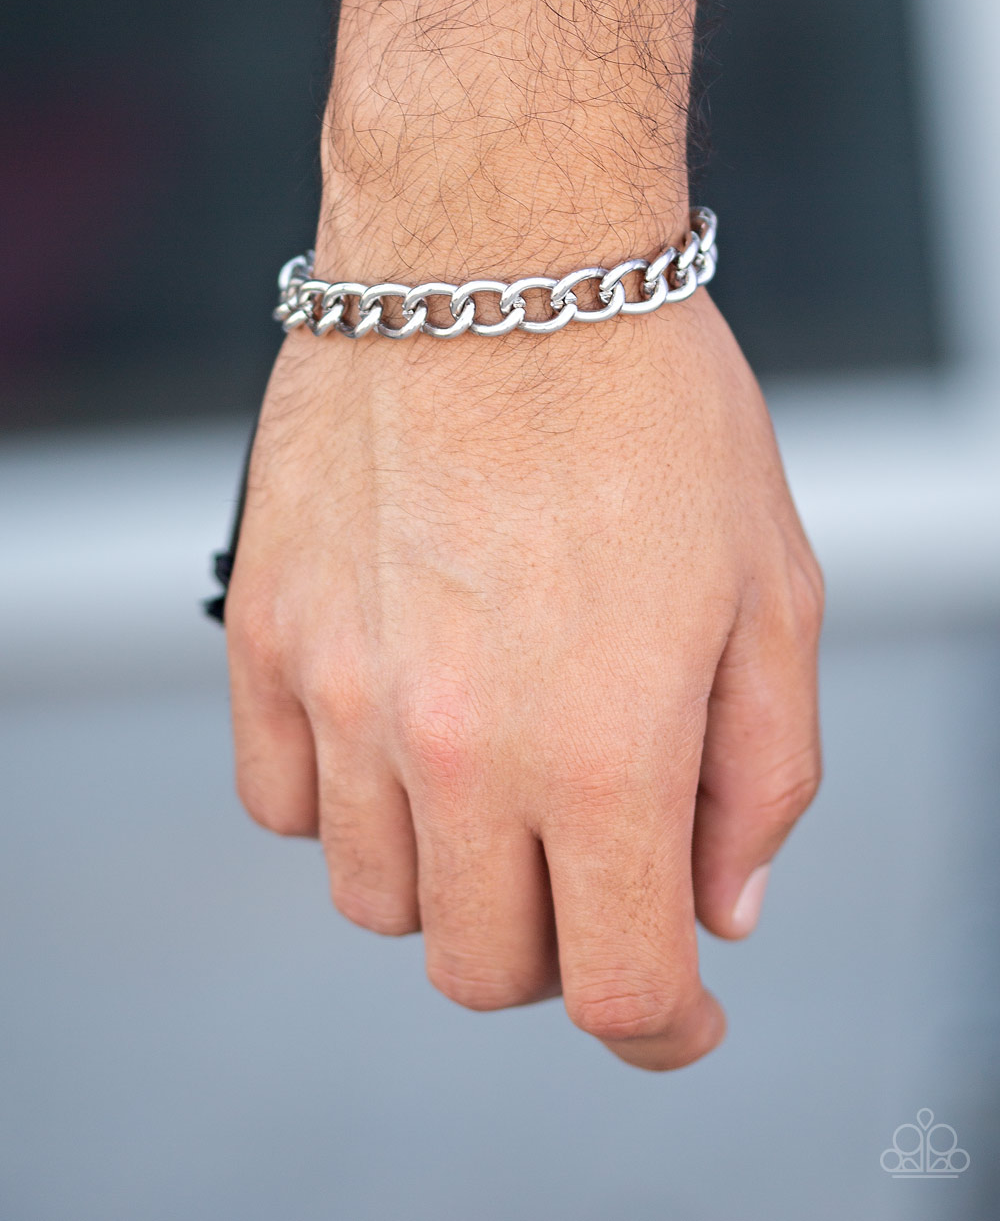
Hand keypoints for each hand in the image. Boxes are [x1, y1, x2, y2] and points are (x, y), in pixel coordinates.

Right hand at [224, 286, 821, 1069]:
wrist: (495, 253)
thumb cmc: (653, 403)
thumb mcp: (771, 587)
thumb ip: (764, 775)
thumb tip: (721, 909)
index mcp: (607, 744)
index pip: (619, 986)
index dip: (664, 1028)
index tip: (679, 1007)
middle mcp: (461, 743)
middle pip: (482, 968)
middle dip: (558, 946)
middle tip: (595, 866)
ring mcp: (344, 691)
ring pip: (376, 897)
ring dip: (450, 873)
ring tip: (497, 772)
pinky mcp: (267, 633)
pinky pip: (280, 800)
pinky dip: (345, 800)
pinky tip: (399, 723)